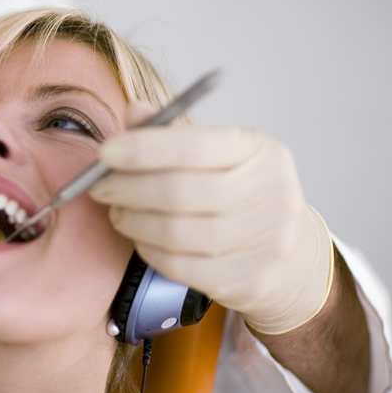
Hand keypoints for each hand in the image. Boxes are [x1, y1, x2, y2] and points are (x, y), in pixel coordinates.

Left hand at [89, 102, 333, 334]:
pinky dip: (149, 250)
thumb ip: (173, 136)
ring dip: (133, 221)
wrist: (291, 256)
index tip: (105, 153)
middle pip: (180, 191)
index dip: (142, 149)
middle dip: (128, 188)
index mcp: (260, 150)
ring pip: (177, 232)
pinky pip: (181, 266)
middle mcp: (272, 193)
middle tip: (100, 187)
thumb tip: (132, 113)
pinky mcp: (251, 279)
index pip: (193, 145)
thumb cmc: (239, 195)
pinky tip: (140, 238)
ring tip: (117, 212)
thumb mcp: (217, 156)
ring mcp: (267, 240)